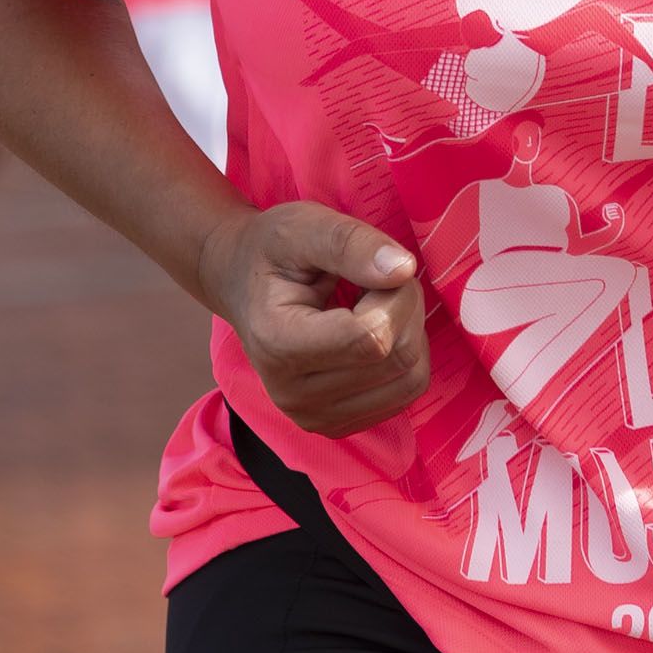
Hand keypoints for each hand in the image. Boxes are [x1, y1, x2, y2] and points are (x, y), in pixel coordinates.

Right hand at [199, 201, 427, 435]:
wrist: (243, 287)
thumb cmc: (272, 253)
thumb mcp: (303, 227)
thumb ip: (350, 243)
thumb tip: (403, 270)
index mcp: (278, 344)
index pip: (371, 337)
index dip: (393, 295)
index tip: (373, 268)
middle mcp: (293, 395)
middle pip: (396, 357)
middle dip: (404, 307)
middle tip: (375, 279)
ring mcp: (314, 418)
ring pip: (410, 380)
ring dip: (409, 332)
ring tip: (372, 304)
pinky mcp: (336, 425)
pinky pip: (405, 393)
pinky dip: (404, 356)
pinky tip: (372, 332)